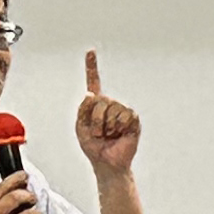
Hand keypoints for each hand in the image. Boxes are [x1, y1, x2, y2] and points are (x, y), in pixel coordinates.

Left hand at [76, 50, 140, 175]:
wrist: (107, 162)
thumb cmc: (93, 146)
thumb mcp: (80, 128)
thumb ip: (82, 110)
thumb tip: (91, 94)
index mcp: (95, 104)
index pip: (93, 81)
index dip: (92, 66)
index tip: (90, 51)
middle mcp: (110, 103)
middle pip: (99, 100)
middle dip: (94, 119)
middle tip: (97, 133)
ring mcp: (122, 110)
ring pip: (112, 108)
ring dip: (106, 126)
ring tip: (108, 135)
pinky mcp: (133, 118)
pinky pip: (124, 116)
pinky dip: (118, 127)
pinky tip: (119, 134)